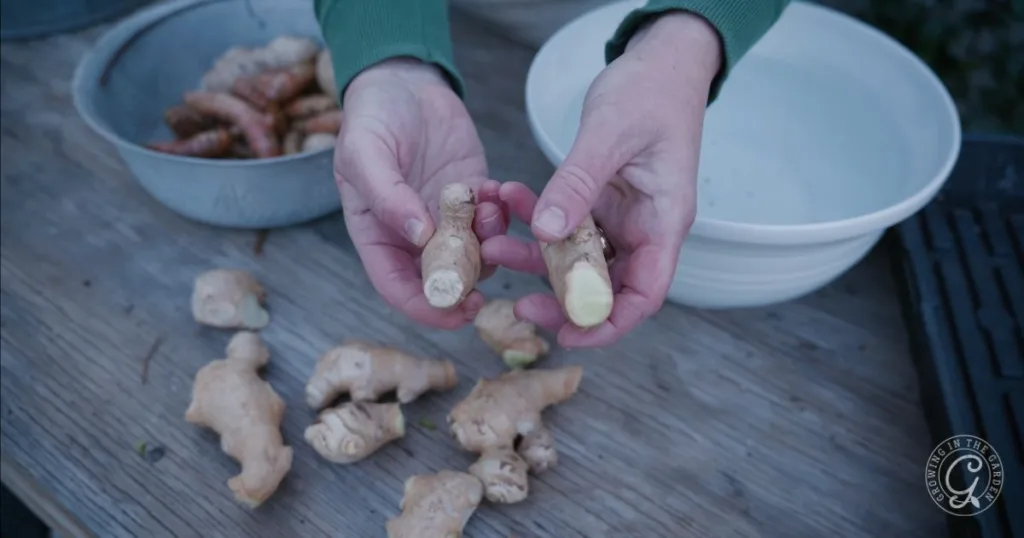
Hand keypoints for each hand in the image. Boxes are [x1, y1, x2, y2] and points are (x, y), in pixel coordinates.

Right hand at [335, 58, 507, 328]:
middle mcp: (413, 235)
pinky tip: (497, 190)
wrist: (403, 81)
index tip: (456, 312)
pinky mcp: (473, 197)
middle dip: (468, 285)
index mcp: (377, 234)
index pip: (397, 287)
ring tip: (489, 211)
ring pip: (475, 252)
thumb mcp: (364, 151)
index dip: (426, 307)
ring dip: (489, 242)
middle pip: (442, 279)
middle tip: (493, 281)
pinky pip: (494, 220)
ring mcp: (446, 218)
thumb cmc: (371, 117)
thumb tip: (418, 236)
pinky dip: (502, 214)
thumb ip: (386, 195)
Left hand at [482, 12, 721, 345]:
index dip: (608, 323)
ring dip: (536, 258)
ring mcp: (622, 218)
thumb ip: (578, 183)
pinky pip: (565, 226)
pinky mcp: (601, 203)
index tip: (568, 334)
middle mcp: (645, 228)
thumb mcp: (610, 132)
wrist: (659, 61)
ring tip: (493, 243)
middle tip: (517, 305)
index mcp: (664, 221)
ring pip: (577, 259)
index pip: (644, 294)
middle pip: (607, 288)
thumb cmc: (652, 91)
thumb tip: (547, 232)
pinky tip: (509, 200)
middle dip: (561, 300)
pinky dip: (537, 218)